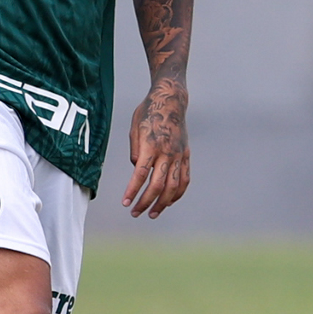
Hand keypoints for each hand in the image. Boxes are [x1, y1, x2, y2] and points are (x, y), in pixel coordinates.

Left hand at [122, 77, 190, 217]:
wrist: (171, 100)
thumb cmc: (149, 112)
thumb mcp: (134, 127)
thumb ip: (135, 150)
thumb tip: (136, 169)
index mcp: (151, 145)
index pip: (140, 174)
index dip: (132, 191)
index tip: (125, 203)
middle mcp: (167, 152)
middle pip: (158, 185)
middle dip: (146, 202)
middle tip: (135, 213)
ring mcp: (179, 155)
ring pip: (174, 186)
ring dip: (163, 203)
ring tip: (153, 213)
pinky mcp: (186, 155)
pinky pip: (185, 179)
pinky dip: (178, 193)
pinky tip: (169, 202)